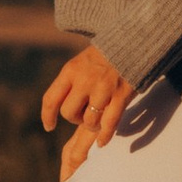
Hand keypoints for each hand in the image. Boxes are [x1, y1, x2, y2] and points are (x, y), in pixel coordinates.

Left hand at [41, 41, 133, 181]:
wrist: (133, 40)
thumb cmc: (105, 54)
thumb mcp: (81, 62)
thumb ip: (71, 81)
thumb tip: (58, 105)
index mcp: (71, 70)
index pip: (51, 99)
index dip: (48, 117)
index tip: (49, 127)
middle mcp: (84, 80)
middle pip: (69, 113)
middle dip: (75, 119)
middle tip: (83, 115)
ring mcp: (104, 88)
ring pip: (89, 120)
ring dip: (91, 125)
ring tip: (96, 121)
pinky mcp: (121, 95)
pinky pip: (109, 123)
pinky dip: (104, 135)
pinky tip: (102, 142)